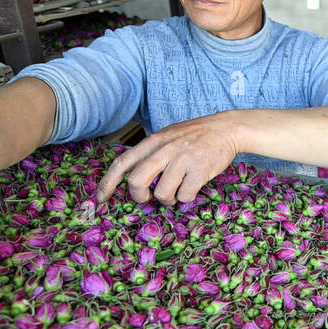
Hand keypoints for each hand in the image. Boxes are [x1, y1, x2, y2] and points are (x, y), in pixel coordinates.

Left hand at [97, 113, 237, 204]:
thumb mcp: (168, 136)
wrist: (226, 129)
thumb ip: (151, 153)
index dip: (108, 182)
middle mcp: (164, 149)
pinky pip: (184, 196)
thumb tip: (133, 178)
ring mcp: (182, 159)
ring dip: (168, 200)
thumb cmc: (195, 136)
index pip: (123, 162)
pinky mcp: (199, 170)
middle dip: (139, 196)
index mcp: (153, 141)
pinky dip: (186, 198)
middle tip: (147, 198)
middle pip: (137, 181)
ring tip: (177, 192)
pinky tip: (192, 187)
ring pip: (162, 194)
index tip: (101, 198)